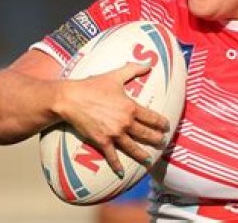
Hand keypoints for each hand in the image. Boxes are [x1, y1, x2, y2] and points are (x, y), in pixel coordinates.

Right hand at [54, 62, 169, 176]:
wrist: (71, 99)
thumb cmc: (93, 86)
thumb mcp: (115, 76)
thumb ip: (133, 69)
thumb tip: (148, 64)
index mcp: (131, 107)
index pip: (152, 118)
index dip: (161, 123)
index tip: (166, 127)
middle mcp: (125, 123)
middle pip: (146, 134)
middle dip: (156, 139)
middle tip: (162, 143)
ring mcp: (114, 134)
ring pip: (132, 147)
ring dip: (142, 155)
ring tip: (149, 159)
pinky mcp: (101, 141)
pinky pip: (112, 156)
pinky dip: (117, 165)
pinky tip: (122, 173)